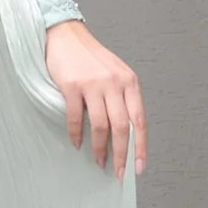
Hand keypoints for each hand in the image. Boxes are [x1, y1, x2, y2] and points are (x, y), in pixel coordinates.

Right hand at [43, 19, 146, 177]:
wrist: (66, 35)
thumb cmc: (90, 58)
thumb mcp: (115, 74)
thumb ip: (122, 98)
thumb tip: (124, 133)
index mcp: (130, 82)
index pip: (140, 120)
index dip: (141, 146)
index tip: (139, 167)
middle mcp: (115, 83)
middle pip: (122, 127)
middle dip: (121, 154)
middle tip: (119, 172)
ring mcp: (93, 84)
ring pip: (101, 125)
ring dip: (100, 148)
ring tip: (98, 161)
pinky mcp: (72, 85)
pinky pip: (76, 118)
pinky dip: (76, 134)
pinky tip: (77, 143)